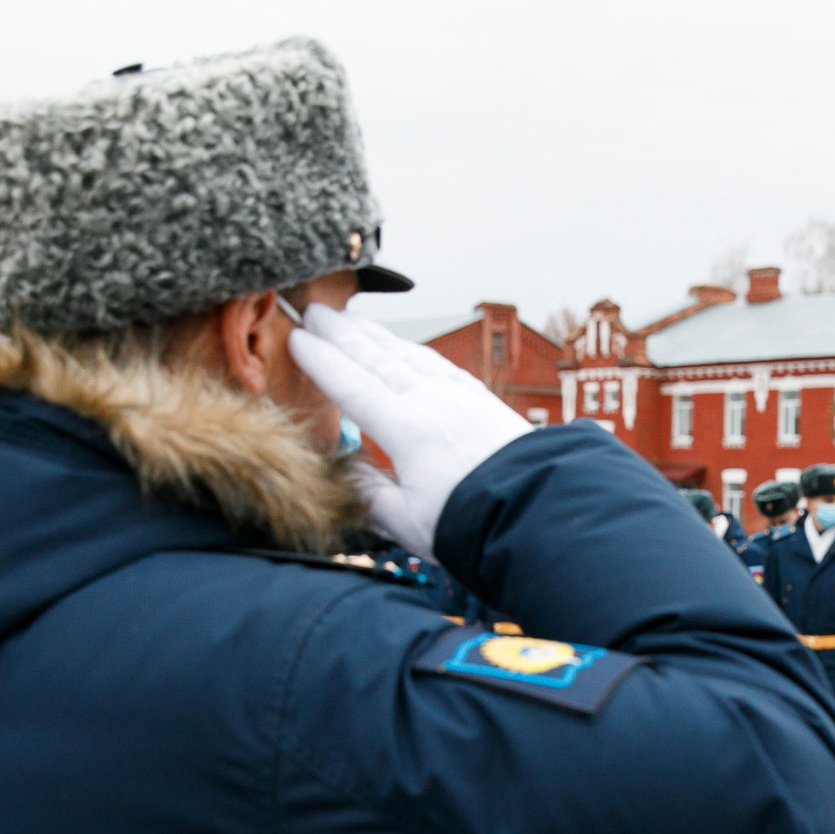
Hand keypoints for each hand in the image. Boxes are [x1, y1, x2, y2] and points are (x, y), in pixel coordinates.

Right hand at [287, 305, 532, 553]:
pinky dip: (414, 350)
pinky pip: (438, 364)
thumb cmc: (472, 523)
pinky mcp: (482, 400)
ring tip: (351, 321)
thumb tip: (343, 469)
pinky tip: (406, 349)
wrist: (538, 511)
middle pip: (376, 358)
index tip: (296, 339)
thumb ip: (368, 492)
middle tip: (314, 310)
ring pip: (408, 354)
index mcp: (406, 429)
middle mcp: (431, 402)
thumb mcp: (406, 521)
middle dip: (341, 332)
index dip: (321, 361)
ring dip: (376, 335)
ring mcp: (460, 396)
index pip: (351, 385)